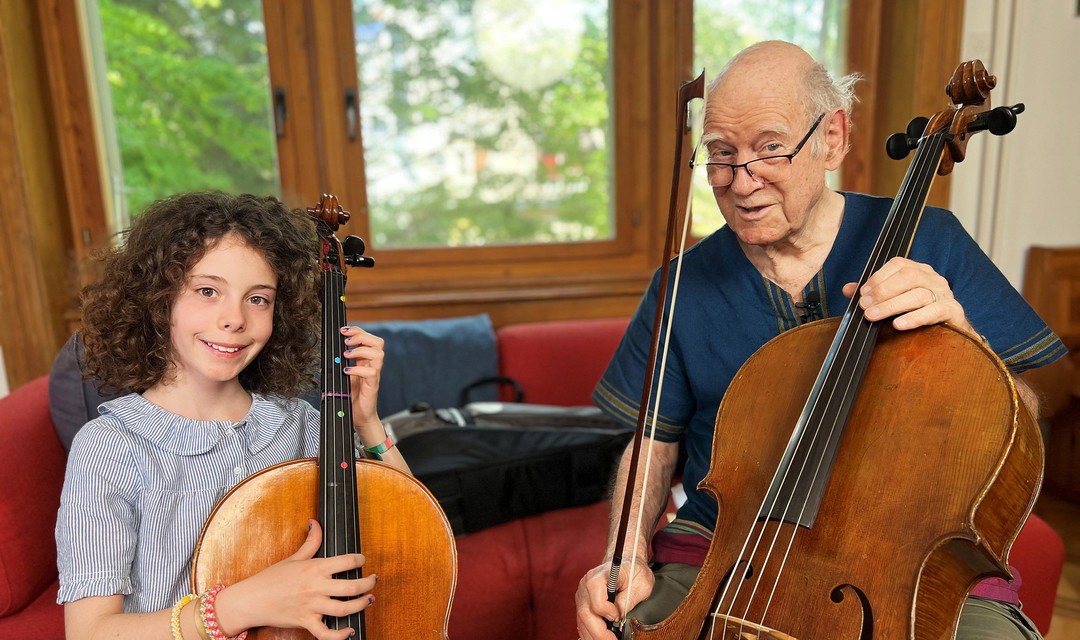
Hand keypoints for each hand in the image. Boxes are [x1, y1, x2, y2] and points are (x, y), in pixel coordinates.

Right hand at [219, 520, 377, 639]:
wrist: (250, 600)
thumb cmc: (270, 579)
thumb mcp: (292, 558)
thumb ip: (310, 542)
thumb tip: (316, 524)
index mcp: (314, 568)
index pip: (346, 561)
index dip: (360, 560)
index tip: (363, 561)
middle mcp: (315, 587)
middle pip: (352, 587)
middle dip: (368, 584)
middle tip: (374, 581)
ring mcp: (311, 606)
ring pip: (344, 609)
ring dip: (362, 605)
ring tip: (369, 600)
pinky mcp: (305, 622)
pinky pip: (326, 633)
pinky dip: (340, 635)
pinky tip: (350, 630)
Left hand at [340, 325, 384, 433]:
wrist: (358, 416)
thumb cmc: (351, 396)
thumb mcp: (344, 375)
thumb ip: (341, 363)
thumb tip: (330, 352)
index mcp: (366, 360)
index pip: (368, 338)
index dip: (357, 331)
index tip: (343, 331)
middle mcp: (373, 365)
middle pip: (378, 342)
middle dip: (361, 336)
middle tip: (346, 341)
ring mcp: (374, 375)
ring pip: (378, 353)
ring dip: (360, 350)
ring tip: (346, 355)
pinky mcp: (373, 385)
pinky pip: (372, 372)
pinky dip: (357, 369)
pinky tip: (347, 371)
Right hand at [575, 559, 654, 639]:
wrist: (627, 566)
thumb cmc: (634, 572)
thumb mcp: (641, 583)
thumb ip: (629, 599)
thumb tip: (619, 615)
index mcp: (601, 573)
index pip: (594, 589)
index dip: (605, 607)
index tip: (617, 616)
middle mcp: (587, 583)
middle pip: (585, 611)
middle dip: (598, 631)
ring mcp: (583, 594)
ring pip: (581, 619)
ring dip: (594, 635)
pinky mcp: (584, 604)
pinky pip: (582, 621)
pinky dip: (590, 633)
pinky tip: (600, 638)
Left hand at [843, 257, 973, 333]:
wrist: (951, 329)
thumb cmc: (917, 311)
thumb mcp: (894, 299)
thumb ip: (873, 293)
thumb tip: (847, 289)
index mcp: (919, 270)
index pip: (898, 265)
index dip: (878, 277)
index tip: (862, 293)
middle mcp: (933, 278)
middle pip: (908, 277)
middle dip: (882, 291)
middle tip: (864, 306)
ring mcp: (944, 293)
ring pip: (918, 295)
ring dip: (892, 305)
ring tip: (872, 316)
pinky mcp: (951, 311)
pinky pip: (934, 311)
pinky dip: (915, 318)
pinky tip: (898, 325)